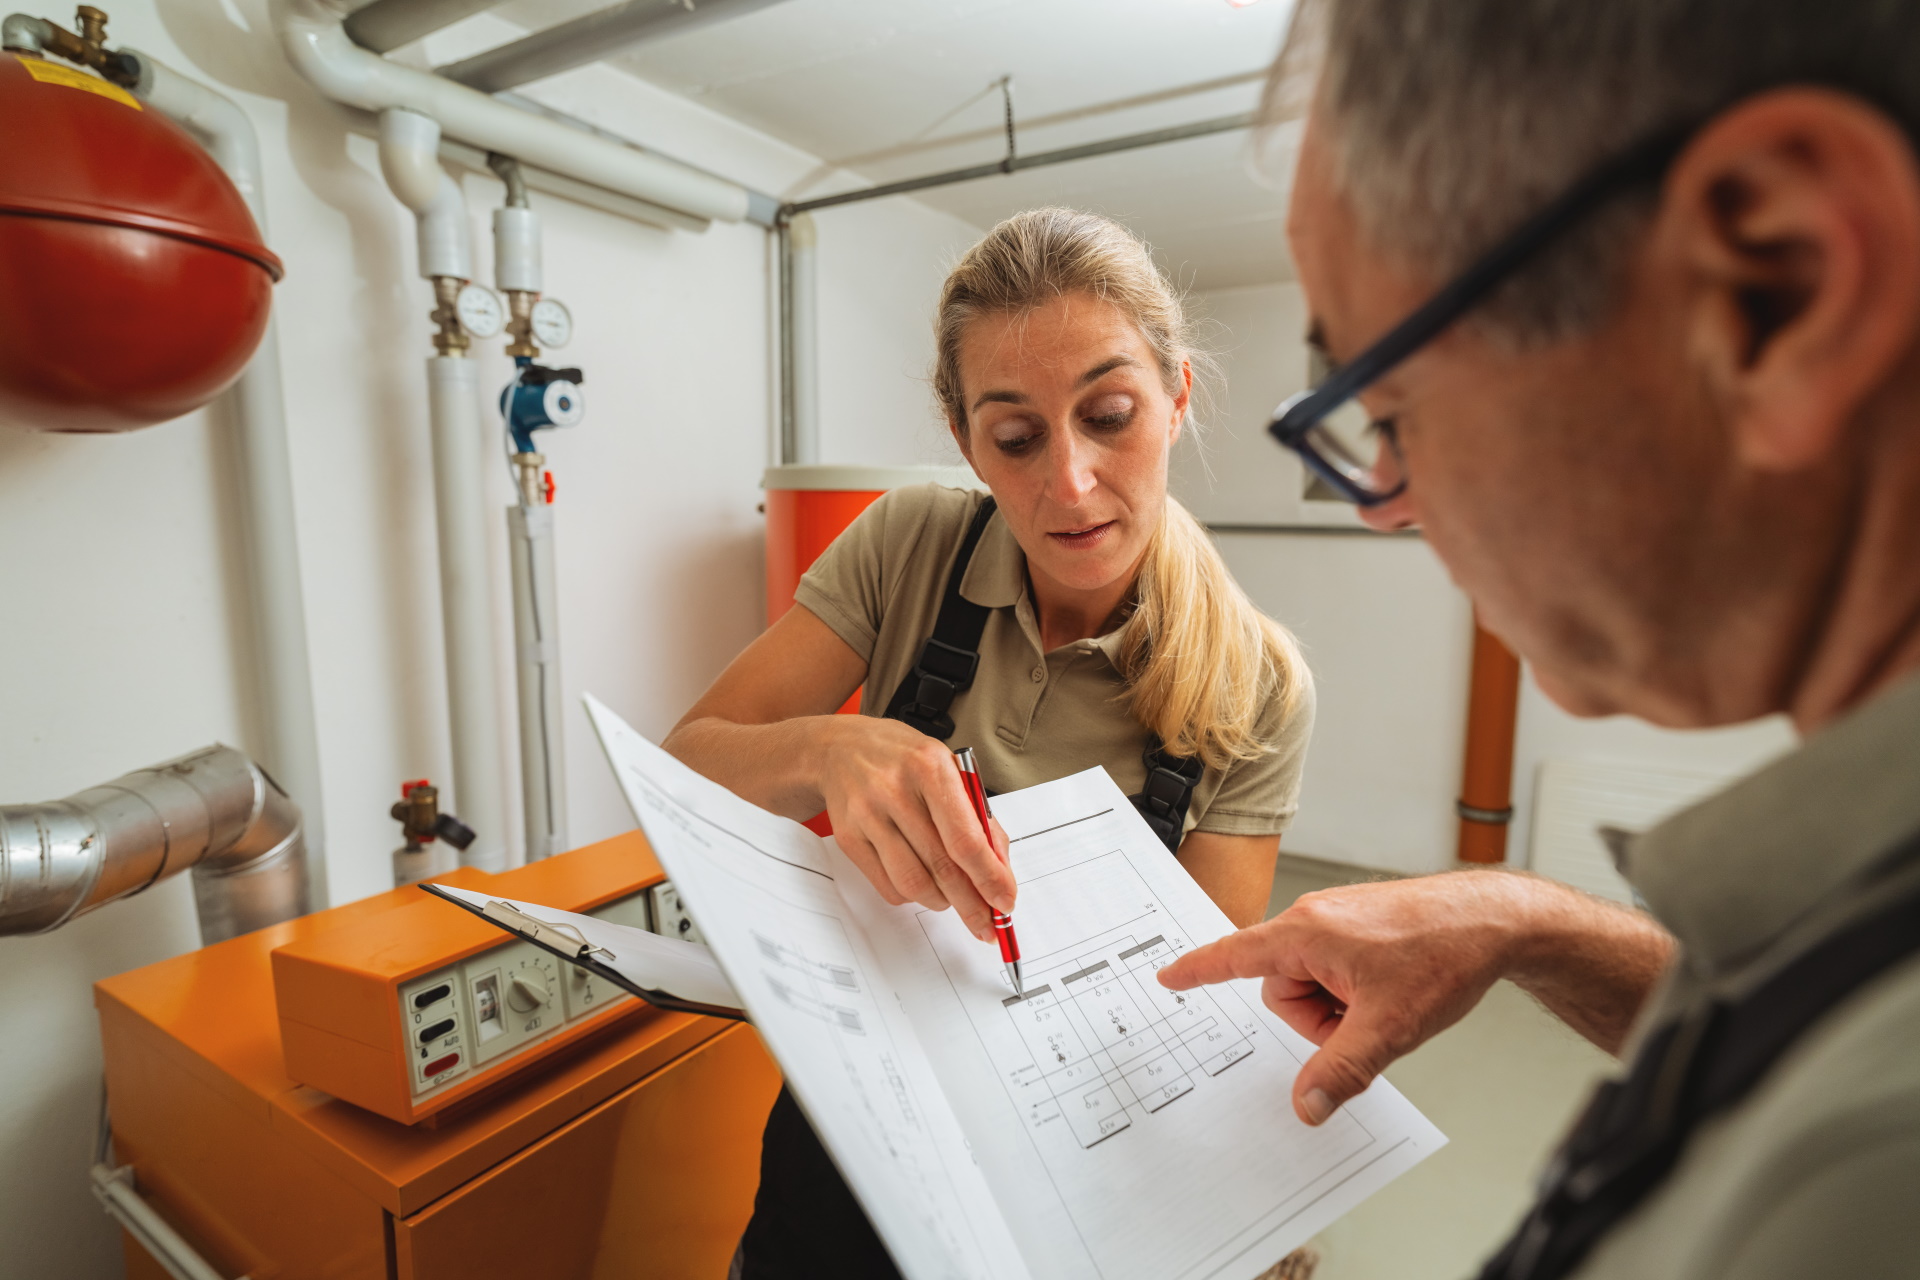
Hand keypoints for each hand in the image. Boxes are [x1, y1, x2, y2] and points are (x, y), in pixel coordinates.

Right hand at [816, 716, 1014, 938]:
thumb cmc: (903, 759)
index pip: (965, 839)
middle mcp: (895, 791)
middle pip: (942, 867)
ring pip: (913, 884)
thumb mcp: (948, 769)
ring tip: (951, 897)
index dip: (989, 877)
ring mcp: (867, 815)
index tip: (1004, 901)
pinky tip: (921, 882)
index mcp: (930, 768)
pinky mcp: (848, 838)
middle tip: (986, 923)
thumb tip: (999, 869)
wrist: (841, 748)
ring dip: (941, 901)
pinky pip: (888, 887)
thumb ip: (977, 817)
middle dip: (971, 904)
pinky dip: (912, 895)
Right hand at [1157, 873, 1539, 1125]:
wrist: (1496, 920)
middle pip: (1283, 989)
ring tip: (1385, 1004)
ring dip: (1339, 1007)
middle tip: (1363, 1022)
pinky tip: (1392, 992)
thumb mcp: (1390, 1027)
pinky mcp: (1360, 927)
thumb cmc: (1444, 953)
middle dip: (1317, 1019)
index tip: (1168, 977)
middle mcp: (1316, 919)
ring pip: (1312, 983)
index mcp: (1307, 933)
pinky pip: (1335, 970)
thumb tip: (1305, 1106)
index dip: (1198, 970)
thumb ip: (1341, 1071)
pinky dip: (1355, 992)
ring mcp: (1339, 921)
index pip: (1234, 955)